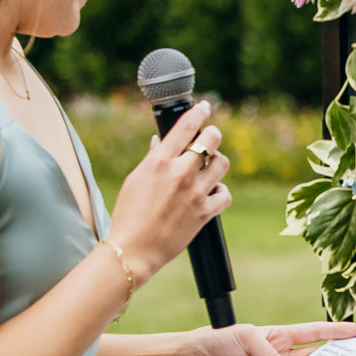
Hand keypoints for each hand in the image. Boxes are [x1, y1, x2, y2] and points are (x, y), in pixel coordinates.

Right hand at [109, 100, 230, 278]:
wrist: (134, 249)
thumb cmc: (129, 214)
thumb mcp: (136, 180)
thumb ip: (153, 159)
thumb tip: (161, 142)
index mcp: (160, 161)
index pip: (186, 126)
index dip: (199, 112)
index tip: (205, 106)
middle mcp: (180, 173)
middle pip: (211, 140)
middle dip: (212, 137)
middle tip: (209, 141)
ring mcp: (195, 192)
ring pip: (222, 163)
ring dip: (216, 163)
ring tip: (206, 170)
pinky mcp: (205, 212)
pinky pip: (225, 193)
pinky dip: (220, 191)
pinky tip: (211, 193)